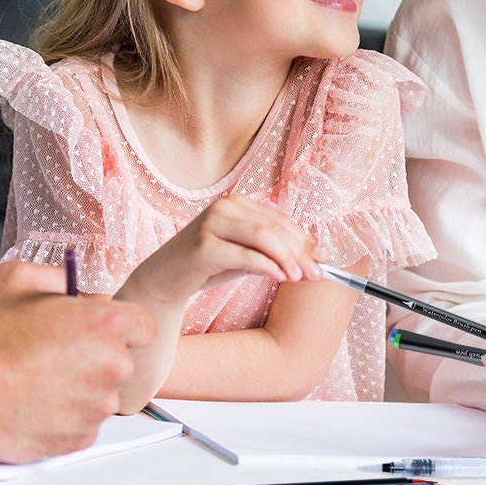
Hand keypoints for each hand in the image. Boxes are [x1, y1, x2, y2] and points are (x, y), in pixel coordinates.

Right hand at [0, 260, 155, 462]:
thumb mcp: (17, 277)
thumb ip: (56, 275)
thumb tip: (69, 283)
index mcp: (105, 324)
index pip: (144, 326)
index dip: (122, 324)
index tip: (100, 328)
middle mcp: (110, 367)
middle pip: (121, 359)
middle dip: (97, 354)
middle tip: (58, 350)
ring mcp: (95, 407)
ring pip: (101, 393)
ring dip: (80, 385)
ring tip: (40, 376)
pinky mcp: (77, 439)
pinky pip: (83, 422)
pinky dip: (66, 413)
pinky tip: (36, 400)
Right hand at [118, 195, 321, 308]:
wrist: (164, 281)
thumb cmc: (207, 267)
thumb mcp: (245, 257)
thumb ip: (273, 254)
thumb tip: (314, 262)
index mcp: (236, 203)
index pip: (279, 220)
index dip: (303, 241)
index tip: (321, 263)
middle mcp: (224, 206)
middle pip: (274, 227)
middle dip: (299, 252)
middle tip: (316, 275)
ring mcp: (211, 223)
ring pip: (262, 236)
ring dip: (287, 258)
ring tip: (298, 278)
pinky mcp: (203, 245)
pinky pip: (244, 255)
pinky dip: (266, 266)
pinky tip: (279, 276)